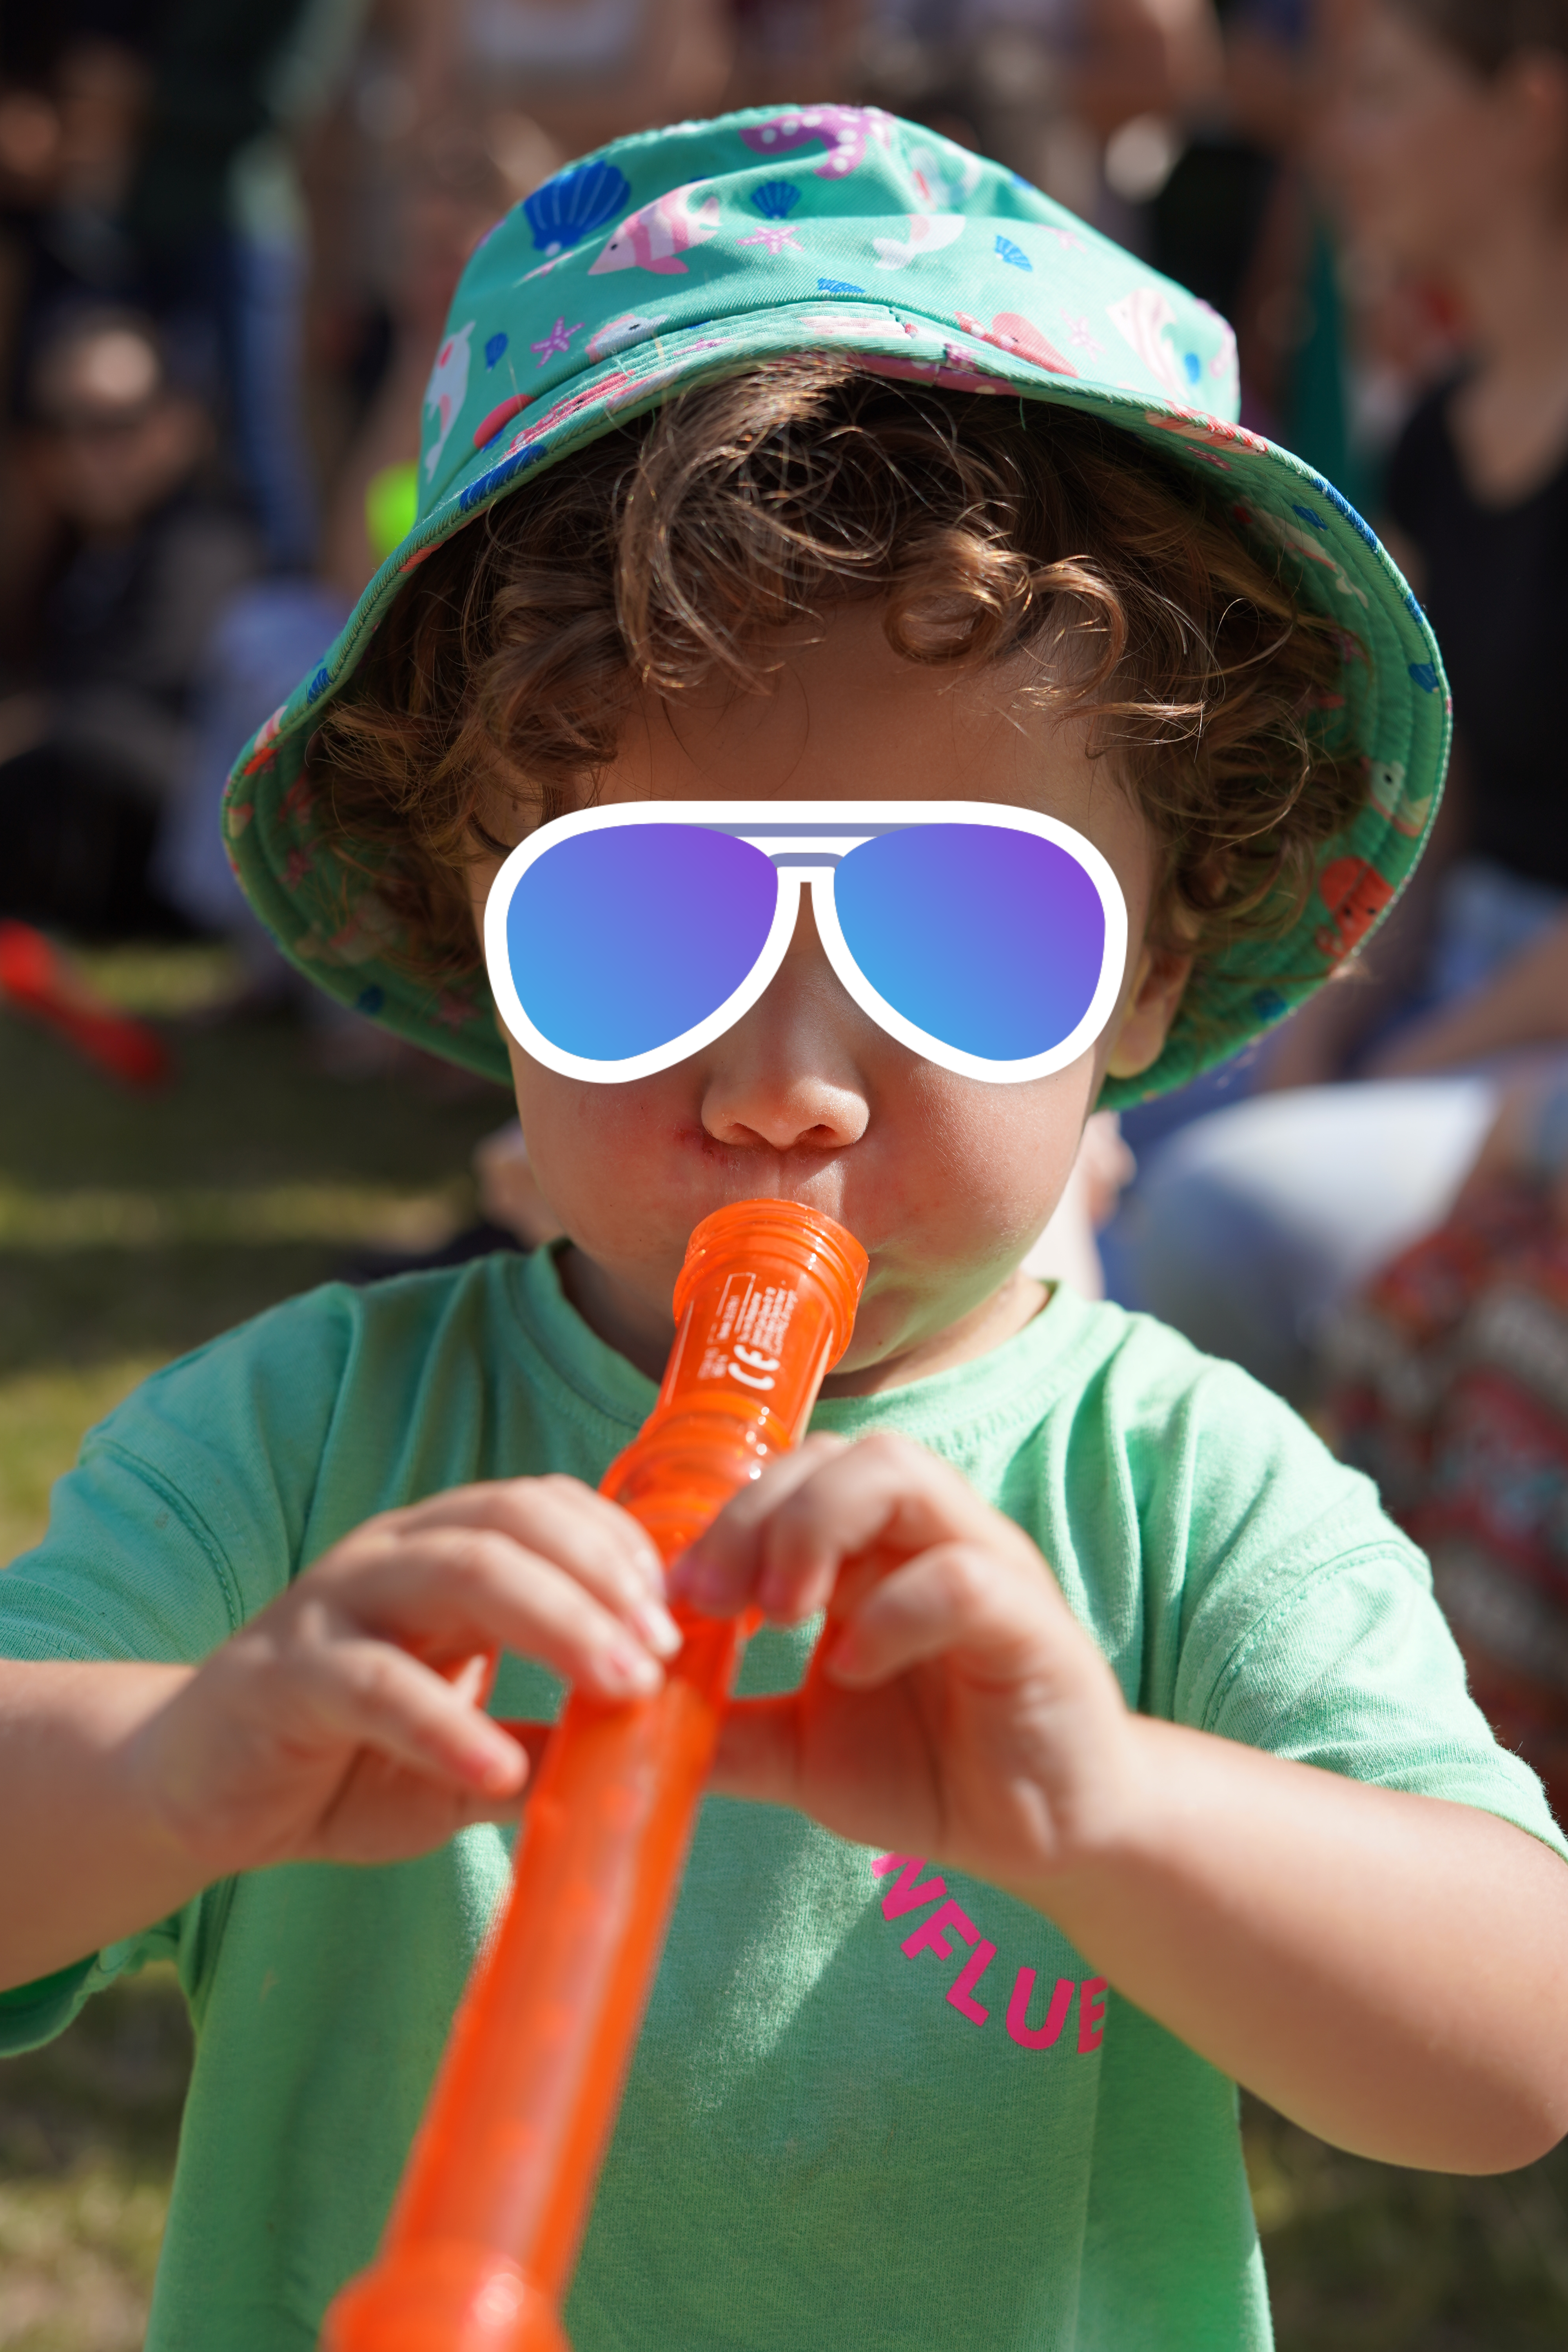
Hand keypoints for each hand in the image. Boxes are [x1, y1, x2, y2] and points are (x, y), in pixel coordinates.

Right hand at [132, 1478, 683, 1877]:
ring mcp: (334, 1606)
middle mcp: (390, 1556)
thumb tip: (654, 1767)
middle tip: (666, 1653)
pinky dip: (448, 1724)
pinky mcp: (282, 1675)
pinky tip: (504, 1766)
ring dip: (556, 1624)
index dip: (621, 1548)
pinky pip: (376, 1683)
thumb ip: (544, 1745)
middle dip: (604, 1581)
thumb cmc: (343, 1760)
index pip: (545, 1506)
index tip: (684, 1615)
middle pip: (514, 1524)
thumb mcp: (464, 1753)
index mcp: (438, 1554)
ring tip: (624, 1688)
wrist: (194, 1792)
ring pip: (458, 1572)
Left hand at [673, 1433, 1138, 1891]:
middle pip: (838, 1453)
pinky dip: (894, 1611)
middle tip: (712, 1601)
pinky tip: (853, 1669)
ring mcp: (985, 1566)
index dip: (722, 1521)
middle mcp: (927, 1535)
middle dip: (757, 1513)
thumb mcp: (797, 1752)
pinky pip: (963, 1576)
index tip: (673, 1601)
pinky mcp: (1032, 1624)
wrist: (1043, 1834)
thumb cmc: (927, 1770)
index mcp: (872, 1550)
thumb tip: (610, 1733)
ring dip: (819, 1527)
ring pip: (901, 1473)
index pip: (791, 1475)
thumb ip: (717, 1732)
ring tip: (778, 1611)